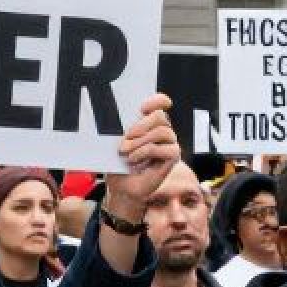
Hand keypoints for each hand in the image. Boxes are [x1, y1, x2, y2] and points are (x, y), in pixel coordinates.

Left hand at [104, 93, 178, 220]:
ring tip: (125, 152)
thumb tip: (113, 113)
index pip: (160, 102)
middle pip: (160, 116)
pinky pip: (164, 149)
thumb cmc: (117, 161)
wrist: (120, 185)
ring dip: (140, 142)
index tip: (143, 107)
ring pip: (163, 131)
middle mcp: (163, 130)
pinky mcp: (173, 157)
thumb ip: (120, 126)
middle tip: (125, 138)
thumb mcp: (114, 141)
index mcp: (149, 122)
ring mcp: (170, 143)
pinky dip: (146, 152)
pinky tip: (133, 160)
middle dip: (141, 125)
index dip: (156, 100)